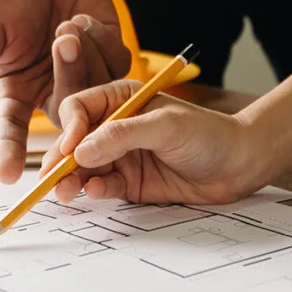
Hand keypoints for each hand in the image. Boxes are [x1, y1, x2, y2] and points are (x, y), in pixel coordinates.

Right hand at [0, 0, 130, 183]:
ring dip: (85, 55)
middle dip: (70, 80)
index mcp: (15, 91)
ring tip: (67, 25)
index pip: (10, 131)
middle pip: (67, 115)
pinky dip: (101, 40)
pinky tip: (82, 19)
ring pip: (97, 91)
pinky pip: (117, 65)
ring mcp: (83, 76)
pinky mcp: (108, 56)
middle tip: (62, 39)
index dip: (9, 153)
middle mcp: (50, 91)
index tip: (8, 175)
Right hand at [42, 78, 260, 205]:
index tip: (69, 148)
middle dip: (60, 160)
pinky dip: (94, 190)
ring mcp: (120, 155)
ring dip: (71, 179)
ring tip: (65, 192)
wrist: (240, 165)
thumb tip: (80, 151)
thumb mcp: (165, 126)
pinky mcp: (129, 181)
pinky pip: (103, 185)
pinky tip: (96, 192)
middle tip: (50, 179)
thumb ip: (122, 136)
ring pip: (83, 167)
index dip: (69, 128)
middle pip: (75, 141)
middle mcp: (114, 126)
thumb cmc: (208, 134)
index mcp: (119, 99)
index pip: (79, 109)